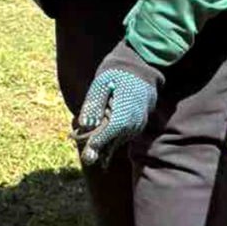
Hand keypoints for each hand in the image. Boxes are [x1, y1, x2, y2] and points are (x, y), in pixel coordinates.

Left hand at [75, 41, 161, 165]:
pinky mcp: (138, 121)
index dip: (99, 142)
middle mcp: (135, 119)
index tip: (89, 151)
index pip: (111, 130)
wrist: (140, 65)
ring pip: (121, 138)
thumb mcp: (101, 83)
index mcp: (126, 109)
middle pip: (116, 138)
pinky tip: (103, 146)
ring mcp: (139, 121)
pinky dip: (113, 139)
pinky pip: (124, 134)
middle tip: (88, 160)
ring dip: (107, 146)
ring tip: (93, 157)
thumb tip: (86, 123)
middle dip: (101, 148)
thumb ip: (93, 103)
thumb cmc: (117, 72)